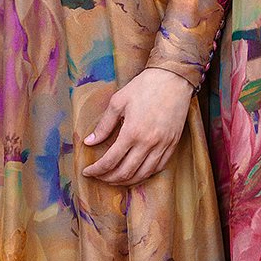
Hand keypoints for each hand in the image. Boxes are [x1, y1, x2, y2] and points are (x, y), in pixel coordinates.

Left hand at [82, 68, 191, 185]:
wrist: (173, 79)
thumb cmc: (144, 87)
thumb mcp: (118, 102)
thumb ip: (104, 125)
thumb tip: (89, 142)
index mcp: (131, 132)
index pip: (110, 161)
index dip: (97, 170)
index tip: (88, 172)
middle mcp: (148, 143)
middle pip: (126, 172)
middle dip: (109, 179)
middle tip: (100, 177)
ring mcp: (163, 145)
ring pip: (143, 174)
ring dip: (127, 181)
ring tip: (116, 178)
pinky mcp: (173, 144)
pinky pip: (159, 167)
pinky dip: (145, 174)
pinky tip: (137, 172)